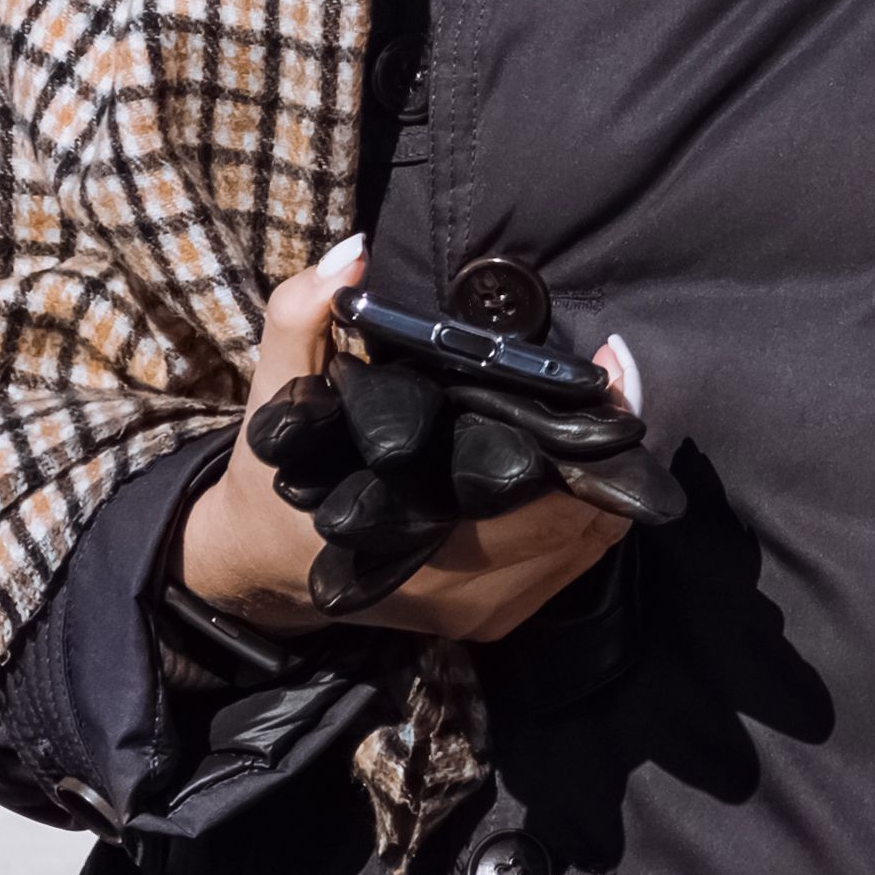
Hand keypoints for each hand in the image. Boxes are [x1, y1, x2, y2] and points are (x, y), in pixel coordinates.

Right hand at [177, 236, 635, 644]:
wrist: (262, 567)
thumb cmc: (278, 475)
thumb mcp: (276, 395)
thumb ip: (301, 320)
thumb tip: (356, 254)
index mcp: (407, 534)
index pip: (533, 489)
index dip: (581, 428)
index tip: (608, 366)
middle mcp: (453, 587)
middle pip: (578, 518)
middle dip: (604, 452)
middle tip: (612, 384)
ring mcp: (480, 611)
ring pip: (587, 545)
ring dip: (604, 483)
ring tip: (603, 417)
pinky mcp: (493, 621)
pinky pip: (573, 563)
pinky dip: (589, 515)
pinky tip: (580, 466)